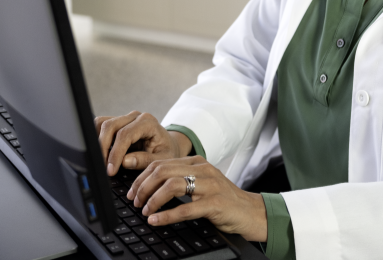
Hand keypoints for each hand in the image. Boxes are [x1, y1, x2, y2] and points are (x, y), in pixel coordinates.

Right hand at [94, 111, 192, 175]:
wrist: (168, 145)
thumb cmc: (166, 152)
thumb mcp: (162, 159)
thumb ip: (145, 160)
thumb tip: (125, 161)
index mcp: (148, 122)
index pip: (125, 134)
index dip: (115, 153)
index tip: (111, 170)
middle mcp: (135, 117)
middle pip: (110, 126)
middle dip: (102, 148)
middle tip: (103, 168)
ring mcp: (125, 118)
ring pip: (102, 124)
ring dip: (98, 142)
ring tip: (101, 162)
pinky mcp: (117, 123)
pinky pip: (101, 126)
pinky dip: (97, 138)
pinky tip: (101, 154)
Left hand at [126, 156, 267, 242]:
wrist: (251, 212)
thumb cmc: (223, 200)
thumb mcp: (201, 184)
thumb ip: (180, 181)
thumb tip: (149, 188)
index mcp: (196, 162)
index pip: (161, 163)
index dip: (142, 177)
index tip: (132, 192)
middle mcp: (202, 169)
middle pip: (162, 171)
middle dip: (143, 187)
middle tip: (134, 202)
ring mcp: (210, 185)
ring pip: (171, 186)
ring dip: (153, 200)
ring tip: (145, 211)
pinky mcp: (215, 203)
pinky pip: (185, 208)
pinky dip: (166, 216)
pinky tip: (156, 221)